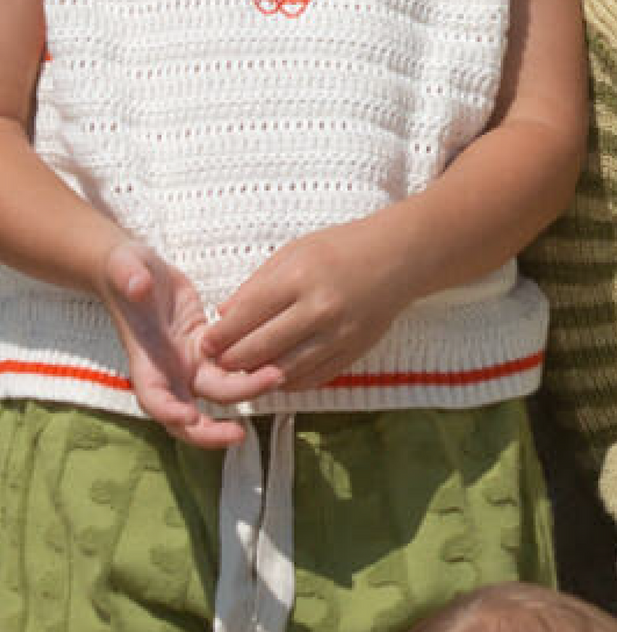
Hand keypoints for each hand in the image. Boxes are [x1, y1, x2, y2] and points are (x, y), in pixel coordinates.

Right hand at [100, 239, 279, 447]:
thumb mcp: (124, 267)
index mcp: (145, 362)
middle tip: (239, 434)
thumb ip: (129, 276)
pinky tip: (279, 367)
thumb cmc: (124, 271)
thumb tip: (137, 284)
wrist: (138, 271)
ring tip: (276, 377)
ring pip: (220, 396)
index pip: (153, 399)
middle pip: (189, 419)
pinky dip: (253, 376)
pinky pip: (234, 374)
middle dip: (211, 432)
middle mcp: (169, 373)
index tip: (188, 417)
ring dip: (246, 394)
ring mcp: (191, 366)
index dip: (168, 413)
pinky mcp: (209, 354)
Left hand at [197, 216, 410, 391]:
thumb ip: (257, 285)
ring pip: (287, 369)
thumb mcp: (292, 253)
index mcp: (298, 279)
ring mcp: (338, 335)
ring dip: (259, 375)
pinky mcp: (353, 352)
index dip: (222, 335)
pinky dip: (290, 381)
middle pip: (263, 348)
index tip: (205, 344)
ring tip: (242, 373)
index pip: (248, 315)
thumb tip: (223, 315)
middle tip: (217, 363)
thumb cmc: (340, 249)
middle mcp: (319, 310)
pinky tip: (274, 377)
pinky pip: (314, 377)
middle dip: (234, 360)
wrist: (397, 258)